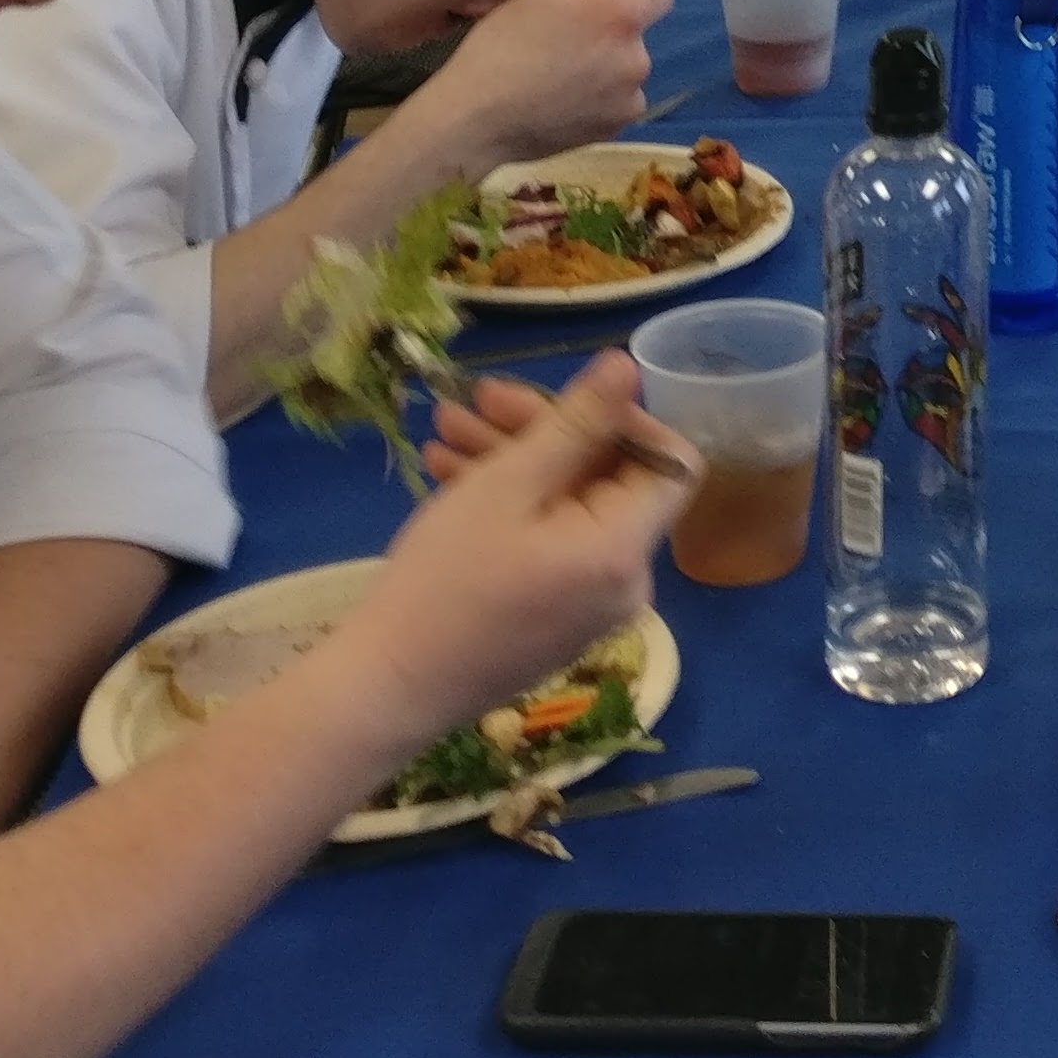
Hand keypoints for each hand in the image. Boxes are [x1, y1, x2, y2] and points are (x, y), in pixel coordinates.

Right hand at [343, 364, 690, 742]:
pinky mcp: (553, 619)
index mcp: (625, 550)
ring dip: (514, 462)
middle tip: (475, 400)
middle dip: (545, 431)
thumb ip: (576, 422)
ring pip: (568, 508)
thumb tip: (629, 366)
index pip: (671, 463)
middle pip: (609, 481)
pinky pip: (550, 544)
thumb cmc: (444, 581)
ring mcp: (588, 606)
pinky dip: (510, 507)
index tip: (560, 400)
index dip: (625, 420)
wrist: (386, 690)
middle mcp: (624, 583)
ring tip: (444, 430)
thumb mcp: (508, 485)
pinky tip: (448, 473)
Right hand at [416, 0, 669, 162]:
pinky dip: (598, 99)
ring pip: (626, 69)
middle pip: (636, 34)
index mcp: (624, 18)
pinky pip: (617, 102)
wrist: (476, 118)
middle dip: (607, 31)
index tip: (592, 4)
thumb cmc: (505, 44)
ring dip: (604, 66)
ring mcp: (630, 100)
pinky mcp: (615, 130)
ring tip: (555, 74)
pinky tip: (560, 101)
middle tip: (557, 40)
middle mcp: (639, 59)